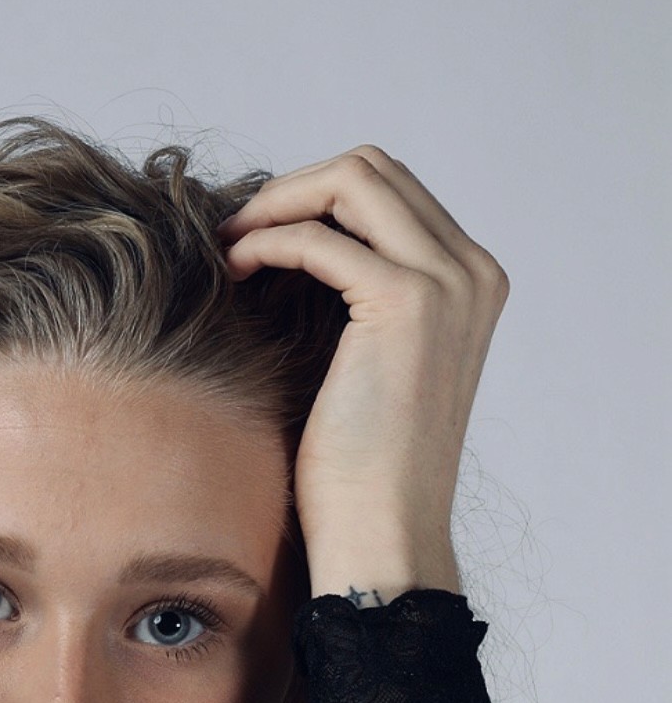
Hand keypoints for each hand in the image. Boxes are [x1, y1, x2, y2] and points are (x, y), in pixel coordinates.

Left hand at [216, 146, 509, 595]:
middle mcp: (472, 271)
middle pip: (373, 170)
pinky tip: (236, 272)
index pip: (390, 193)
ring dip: (277, 203)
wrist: (382, 533)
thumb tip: (293, 246)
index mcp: (471, 283)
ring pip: (351, 180)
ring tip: (230, 246)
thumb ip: (358, 299)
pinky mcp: (406, 301)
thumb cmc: (361, 471)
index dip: (315, 200)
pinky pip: (320, 238)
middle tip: (235, 230)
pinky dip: (269, 241)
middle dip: (293, 189)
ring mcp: (447, 281)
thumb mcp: (369, 366)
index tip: (258, 234)